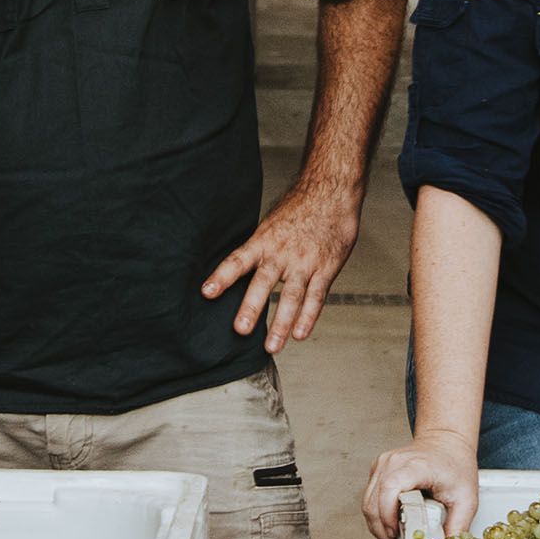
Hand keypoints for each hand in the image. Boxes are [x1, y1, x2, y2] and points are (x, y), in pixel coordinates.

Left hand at [201, 178, 362, 351]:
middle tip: (241, 329)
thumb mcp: (271, 223)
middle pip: (264, 282)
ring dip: (281, 323)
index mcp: (264, 240)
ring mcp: (305, 262)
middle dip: (251, 306)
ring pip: (292, 296)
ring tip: (271, 346)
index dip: (222, 276)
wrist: (332, 191)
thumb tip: (238, 267)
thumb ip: (258, 248)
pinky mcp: (326, 269)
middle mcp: (282, 253)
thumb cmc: (300, 207)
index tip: (207, 292)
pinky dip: (309, 317)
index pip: (238, 260)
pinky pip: (316, 296)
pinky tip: (300, 334)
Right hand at [363, 426, 478, 538]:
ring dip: (378, 530)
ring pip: (368, 504)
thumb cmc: (455, 465)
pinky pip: (370, 500)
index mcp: (415, 465)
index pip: (390, 488)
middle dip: (383, 534)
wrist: (446, 443)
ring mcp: (382, 466)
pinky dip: (378, 520)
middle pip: (374, 502)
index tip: (396, 536)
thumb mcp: (467, 497)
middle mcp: (393, 462)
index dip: (388, 515)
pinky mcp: (378, 473)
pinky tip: (390, 534)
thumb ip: (459, 525)